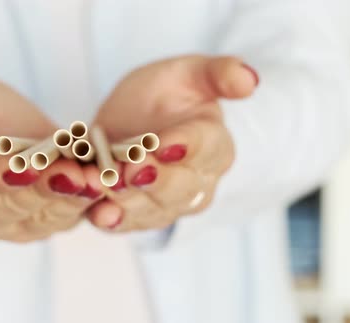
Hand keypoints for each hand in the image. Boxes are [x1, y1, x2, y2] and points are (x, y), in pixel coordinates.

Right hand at [0, 80, 103, 241]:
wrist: (4, 135)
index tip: (21, 165)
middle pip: (17, 203)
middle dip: (48, 188)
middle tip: (77, 173)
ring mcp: (15, 224)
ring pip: (48, 213)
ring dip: (76, 198)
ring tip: (99, 178)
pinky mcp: (46, 223)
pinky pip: (70, 216)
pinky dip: (90, 202)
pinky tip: (109, 186)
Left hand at [89, 56, 257, 230]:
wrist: (129, 120)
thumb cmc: (165, 95)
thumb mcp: (189, 73)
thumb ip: (218, 73)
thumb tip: (249, 79)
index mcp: (214, 144)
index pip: (206, 148)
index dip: (185, 145)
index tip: (162, 143)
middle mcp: (197, 182)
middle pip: (181, 188)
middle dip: (156, 179)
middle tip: (133, 167)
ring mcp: (167, 203)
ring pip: (153, 209)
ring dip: (129, 200)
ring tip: (106, 185)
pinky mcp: (137, 215)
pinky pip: (127, 223)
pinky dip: (112, 220)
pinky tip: (100, 214)